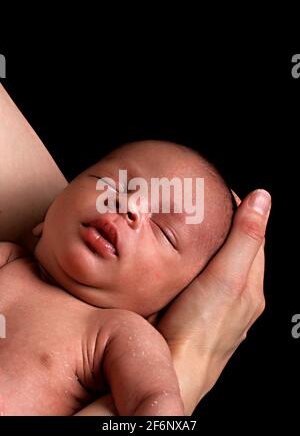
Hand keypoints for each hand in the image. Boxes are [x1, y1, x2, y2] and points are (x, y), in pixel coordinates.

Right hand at [153, 189, 270, 413]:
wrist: (174, 369)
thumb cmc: (199, 328)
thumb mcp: (227, 276)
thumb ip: (245, 239)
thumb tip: (262, 200)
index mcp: (251, 284)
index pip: (254, 236)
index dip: (242, 210)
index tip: (223, 191)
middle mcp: (240, 296)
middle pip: (239, 250)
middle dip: (227, 226)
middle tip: (206, 205)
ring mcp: (220, 307)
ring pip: (221, 265)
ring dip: (213, 245)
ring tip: (195, 228)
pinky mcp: (200, 314)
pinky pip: (206, 280)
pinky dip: (200, 264)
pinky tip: (185, 263)